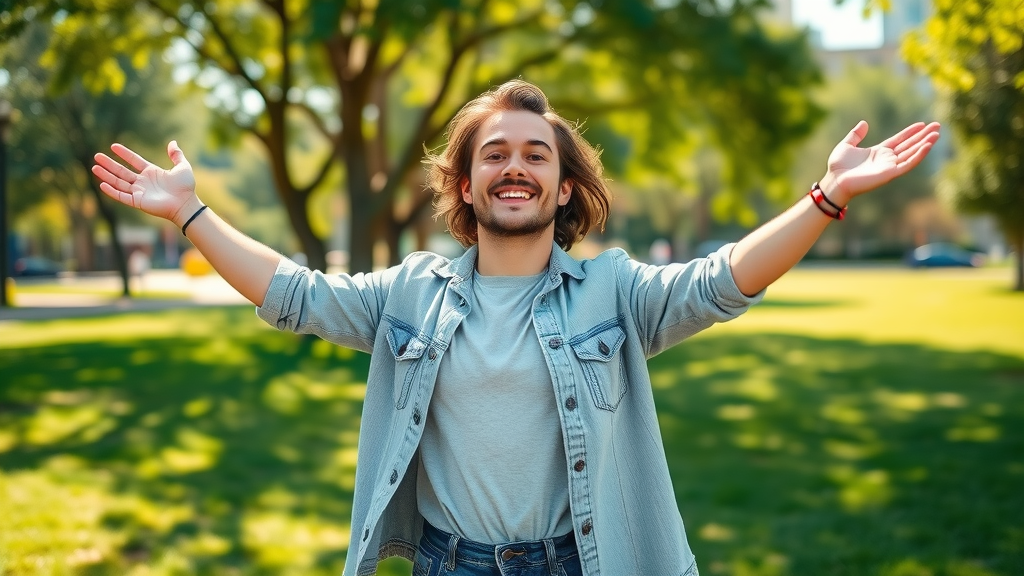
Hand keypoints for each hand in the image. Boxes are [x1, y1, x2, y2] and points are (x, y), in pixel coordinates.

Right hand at [92, 141, 199, 226]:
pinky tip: (102, 184)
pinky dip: (112, 191)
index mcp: (151, 172)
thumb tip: (172, 142)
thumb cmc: (185, 187)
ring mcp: (139, 192)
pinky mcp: (137, 202)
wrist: (186, 203)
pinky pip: (121, 196)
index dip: (124, 154)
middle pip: (122, 171)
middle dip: (109, 164)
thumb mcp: (182, 167)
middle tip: (96, 156)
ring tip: (94, 167)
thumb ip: (177, 155)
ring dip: (106, 175)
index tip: (113, 146)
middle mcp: (143, 182)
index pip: (134, 161)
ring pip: (118, 182)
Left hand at [819, 121, 940, 204]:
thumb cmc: (838, 166)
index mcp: (878, 152)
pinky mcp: (890, 173)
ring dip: (925, 144)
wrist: (834, 180)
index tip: (922, 124)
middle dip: (923, 136)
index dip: (911, 132)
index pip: (899, 140)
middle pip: (909, 145)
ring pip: (912, 153)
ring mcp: (889, 166)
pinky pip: (908, 164)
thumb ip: (856, 135)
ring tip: (937, 134)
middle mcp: (886, 159)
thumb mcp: (846, 145)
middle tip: (937, 126)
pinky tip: (927, 146)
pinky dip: (918, 155)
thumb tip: (864, 123)